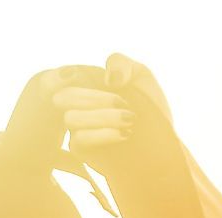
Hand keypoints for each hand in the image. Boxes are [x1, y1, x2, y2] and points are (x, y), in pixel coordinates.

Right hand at [51, 54, 171, 171]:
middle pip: (63, 97)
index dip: (69, 75)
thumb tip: (108, 79)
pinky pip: (80, 139)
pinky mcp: (79, 150)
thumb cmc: (149, 108)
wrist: (158, 143)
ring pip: (71, 118)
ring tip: (130, 119)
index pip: (65, 76)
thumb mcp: (139, 76)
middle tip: (124, 103)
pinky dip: (103, 133)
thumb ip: (121, 64)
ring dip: (103, 117)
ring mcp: (76, 128)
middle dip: (95, 98)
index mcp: (87, 84)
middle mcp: (77, 105)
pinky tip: (125, 133)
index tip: (98, 80)